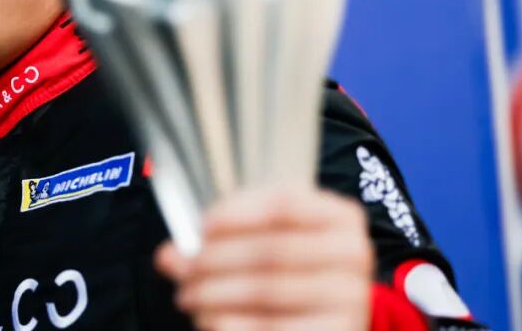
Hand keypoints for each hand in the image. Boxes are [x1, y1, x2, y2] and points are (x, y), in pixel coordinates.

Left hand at [155, 186, 372, 330]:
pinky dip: (233, 325)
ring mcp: (351, 299)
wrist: (329, 312)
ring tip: (186, 295)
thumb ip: (221, 234)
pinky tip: (209, 320)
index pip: (285, 203)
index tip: (201, 226)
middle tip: (179, 267)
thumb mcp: (264, 233)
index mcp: (340, 216)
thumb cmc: (288, 261)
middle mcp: (355, 254)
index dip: (238, 214)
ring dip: (215, 293)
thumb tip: (167, 257)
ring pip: (268, 291)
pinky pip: (275, 329)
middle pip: (271, 250)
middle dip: (215, 259)